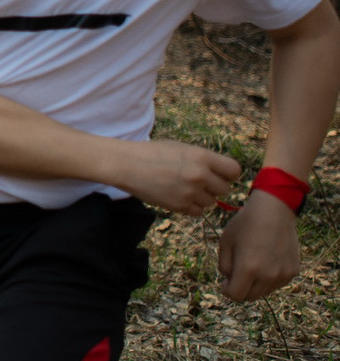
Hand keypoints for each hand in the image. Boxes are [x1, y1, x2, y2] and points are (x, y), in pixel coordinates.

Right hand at [110, 139, 239, 215]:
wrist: (126, 164)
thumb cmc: (153, 153)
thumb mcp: (182, 148)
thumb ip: (204, 160)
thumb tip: (223, 175)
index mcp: (202, 156)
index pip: (234, 171)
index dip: (228, 174)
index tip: (219, 175)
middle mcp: (200, 175)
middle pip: (225, 189)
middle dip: (214, 187)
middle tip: (197, 182)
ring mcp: (190, 192)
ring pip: (211, 202)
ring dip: (201, 198)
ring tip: (183, 188)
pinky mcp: (179, 206)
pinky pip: (198, 212)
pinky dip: (190, 207)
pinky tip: (178, 196)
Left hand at [218, 189, 301, 299]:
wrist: (274, 211)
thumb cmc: (245, 224)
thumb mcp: (225, 243)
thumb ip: (224, 266)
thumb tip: (230, 281)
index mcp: (248, 268)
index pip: (236, 295)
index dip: (227, 290)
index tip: (225, 283)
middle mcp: (268, 275)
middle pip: (250, 297)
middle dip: (240, 289)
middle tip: (236, 274)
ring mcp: (283, 274)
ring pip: (264, 292)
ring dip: (255, 285)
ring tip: (252, 264)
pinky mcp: (293, 271)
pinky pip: (277, 284)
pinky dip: (269, 279)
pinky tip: (265, 261)